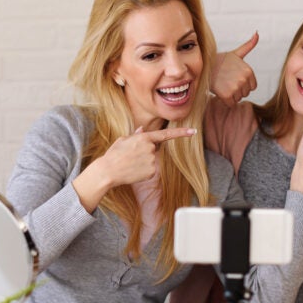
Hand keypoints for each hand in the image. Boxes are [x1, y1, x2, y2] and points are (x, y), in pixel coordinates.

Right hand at [73, 127, 196, 211]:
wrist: (108, 171)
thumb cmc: (114, 154)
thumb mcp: (123, 140)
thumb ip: (135, 135)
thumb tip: (142, 130)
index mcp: (144, 138)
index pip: (166, 134)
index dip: (181, 133)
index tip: (193, 131)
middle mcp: (151, 148)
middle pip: (154, 149)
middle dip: (144, 151)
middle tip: (130, 156)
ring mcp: (152, 161)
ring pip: (151, 160)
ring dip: (143, 161)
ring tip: (130, 163)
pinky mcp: (152, 172)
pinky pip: (151, 170)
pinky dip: (143, 171)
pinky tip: (133, 171)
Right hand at [211, 32, 258, 105]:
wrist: (204, 67)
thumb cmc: (220, 61)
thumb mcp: (236, 53)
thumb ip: (249, 46)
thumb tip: (257, 34)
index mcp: (249, 71)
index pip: (252, 87)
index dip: (243, 84)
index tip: (234, 78)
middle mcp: (244, 79)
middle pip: (245, 93)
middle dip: (237, 90)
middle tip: (227, 81)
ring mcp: (236, 87)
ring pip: (238, 98)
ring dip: (231, 95)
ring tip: (223, 85)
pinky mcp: (227, 95)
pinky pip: (231, 104)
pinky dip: (225, 101)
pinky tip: (220, 91)